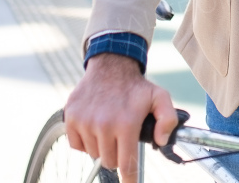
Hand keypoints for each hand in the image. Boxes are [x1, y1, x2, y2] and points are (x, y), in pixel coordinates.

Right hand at [63, 53, 177, 180]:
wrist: (110, 66)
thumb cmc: (135, 86)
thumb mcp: (160, 97)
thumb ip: (168, 120)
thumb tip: (161, 141)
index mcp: (126, 123)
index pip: (126, 164)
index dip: (129, 179)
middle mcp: (103, 125)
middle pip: (110, 161)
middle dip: (117, 155)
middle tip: (121, 138)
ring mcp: (84, 122)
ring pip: (94, 154)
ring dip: (102, 146)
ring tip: (109, 127)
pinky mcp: (70, 118)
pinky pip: (76, 145)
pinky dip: (85, 141)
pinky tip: (94, 126)